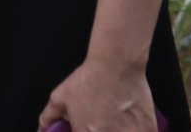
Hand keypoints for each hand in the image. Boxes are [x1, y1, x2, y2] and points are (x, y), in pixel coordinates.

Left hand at [38, 53, 155, 131]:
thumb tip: (42, 129)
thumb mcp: (60, 98)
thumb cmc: (88, 80)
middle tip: (99, 123)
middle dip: (99, 131)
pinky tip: (129, 122)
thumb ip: (48, 118)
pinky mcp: (148, 130)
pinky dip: (136, 131)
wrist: (116, 65)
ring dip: (118, 131)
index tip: (84, 129)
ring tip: (115, 121)